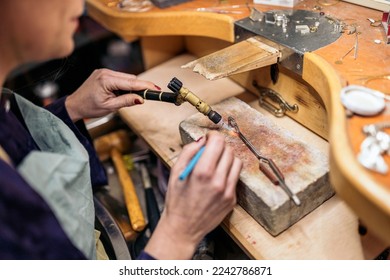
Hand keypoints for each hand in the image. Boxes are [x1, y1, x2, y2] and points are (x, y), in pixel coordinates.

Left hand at [65, 69, 157, 121]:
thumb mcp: (110, 107)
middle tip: (144, 98)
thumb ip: (126, 101)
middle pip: (130, 78)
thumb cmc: (89, 107)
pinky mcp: (104, 73)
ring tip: (125, 98)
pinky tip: (120, 93)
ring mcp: (104, 71)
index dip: (145, 86)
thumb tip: (140, 99)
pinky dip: (124, 85)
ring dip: (131, 87)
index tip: (156, 88)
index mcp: (106, 80)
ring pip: (126, 77)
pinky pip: (120, 78)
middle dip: (138, 87)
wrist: (75, 105)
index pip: (131, 82)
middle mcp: (105, 72)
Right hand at [144, 131, 242, 258]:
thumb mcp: (175, 172)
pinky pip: (235, 177)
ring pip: (237, 162)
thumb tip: (202, 140)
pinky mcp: (232, 199)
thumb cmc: (177, 200)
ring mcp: (228, 191)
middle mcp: (218, 181)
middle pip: (229, 150)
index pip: (218, 142)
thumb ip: (189, 152)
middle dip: (220, 147)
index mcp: (202, 172)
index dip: (213, 136)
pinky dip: (228, 173)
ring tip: (215, 164)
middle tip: (211, 151)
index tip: (209, 138)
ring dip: (227, 158)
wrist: (183, 228)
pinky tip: (217, 178)